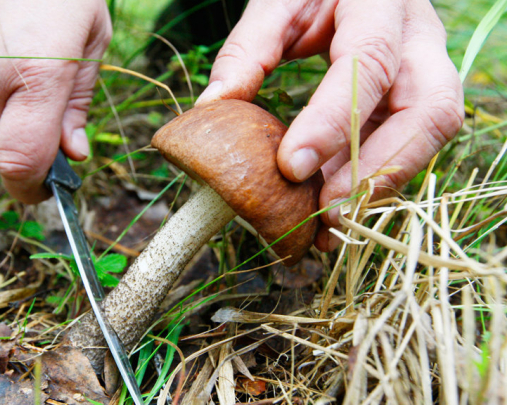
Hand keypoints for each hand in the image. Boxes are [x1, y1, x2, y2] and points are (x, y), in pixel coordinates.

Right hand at [0, 0, 110, 202]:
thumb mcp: (91, 38)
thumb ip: (77, 103)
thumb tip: (72, 155)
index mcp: (37, 74)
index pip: (19, 162)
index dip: (31, 190)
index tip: (48, 192)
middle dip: (24, 166)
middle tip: (51, 150)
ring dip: (6, 137)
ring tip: (32, 104)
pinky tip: (9, 82)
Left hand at [195, 0, 463, 250]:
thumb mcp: (278, 3)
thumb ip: (248, 48)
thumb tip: (212, 106)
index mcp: (380, 4)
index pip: (369, 64)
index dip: (334, 120)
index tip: (291, 166)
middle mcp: (419, 39)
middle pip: (429, 110)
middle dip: (380, 168)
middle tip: (328, 211)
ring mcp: (428, 71)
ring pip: (429, 136)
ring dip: (380, 186)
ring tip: (330, 227)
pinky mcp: (419, 99)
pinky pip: (408, 146)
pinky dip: (373, 181)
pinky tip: (335, 209)